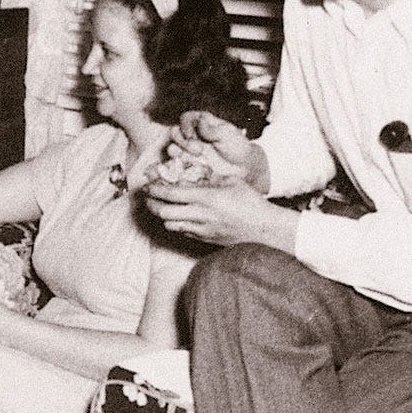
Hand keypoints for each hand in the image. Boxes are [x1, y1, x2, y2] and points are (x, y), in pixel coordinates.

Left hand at [143, 177, 297, 249]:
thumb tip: (192, 173)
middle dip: (151, 204)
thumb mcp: (231, 182)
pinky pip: (182, 232)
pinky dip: (176, 224)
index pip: (171, 193)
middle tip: (149, 198)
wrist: (264, 229)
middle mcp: (200, 215)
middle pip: (163, 212)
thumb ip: (209, 178)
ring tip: (162, 207)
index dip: (155, 189)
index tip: (147, 185)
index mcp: (206, 197)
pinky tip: (179, 217)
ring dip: (163, 215)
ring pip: (170, 224)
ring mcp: (201, 229)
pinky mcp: (204, 240)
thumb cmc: (250, 202)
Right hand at [165, 111, 264, 190]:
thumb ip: (212, 129)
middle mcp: (193, 135)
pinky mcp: (187, 164)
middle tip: (198, 150)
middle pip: (175, 132)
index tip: (193, 136)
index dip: (186, 126)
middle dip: (183, 141)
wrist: (242, 168)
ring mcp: (188, 150)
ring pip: (172, 147)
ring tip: (191, 159)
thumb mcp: (228, 135)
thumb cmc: (237, 148)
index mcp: (202, 123)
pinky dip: (175, 163)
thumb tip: (200, 121)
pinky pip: (174, 162)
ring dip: (178, 152)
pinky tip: (184, 166)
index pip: (186, 118)